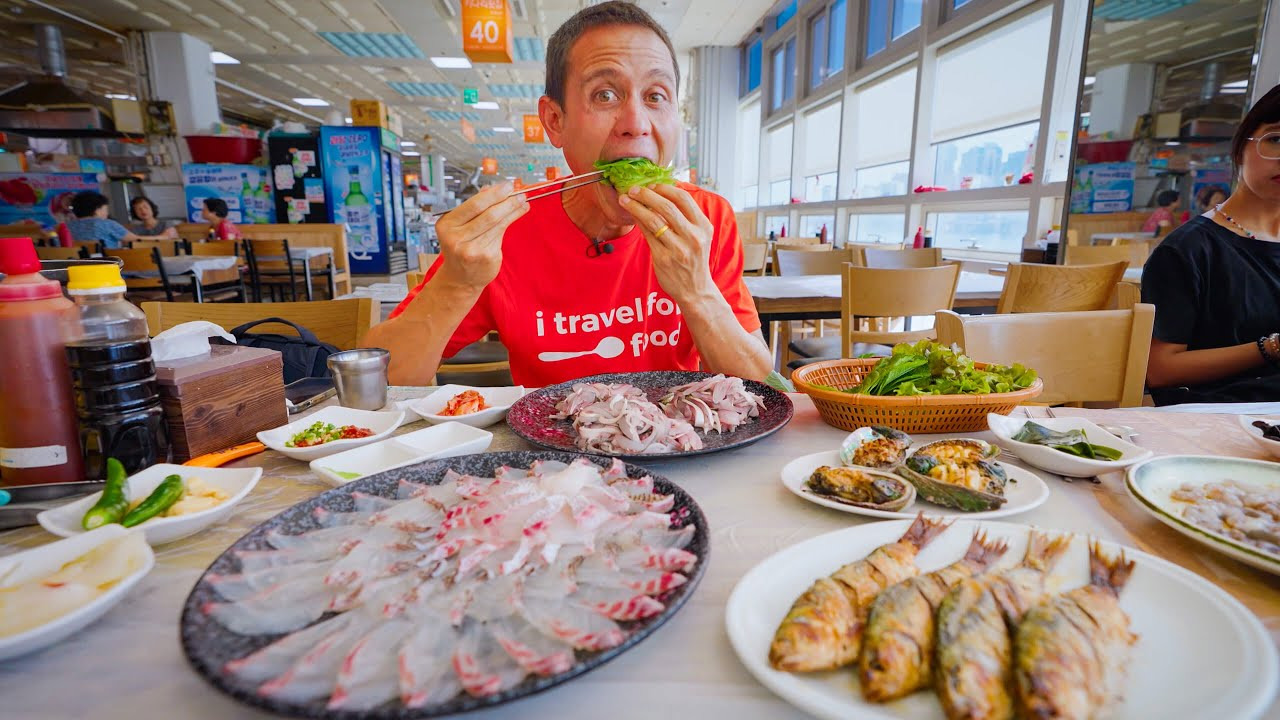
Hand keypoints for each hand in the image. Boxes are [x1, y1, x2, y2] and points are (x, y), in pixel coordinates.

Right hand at [436, 182, 528, 290]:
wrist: (460, 278)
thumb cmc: (460, 246)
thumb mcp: (458, 225)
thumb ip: (473, 208)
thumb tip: (491, 188)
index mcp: (446, 225)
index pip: (473, 205)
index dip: (493, 194)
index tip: (507, 186)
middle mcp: (457, 238)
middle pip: (488, 215)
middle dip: (507, 202)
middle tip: (519, 193)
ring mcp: (472, 250)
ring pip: (498, 224)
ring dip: (513, 210)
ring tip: (522, 202)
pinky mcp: (487, 258)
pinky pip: (501, 235)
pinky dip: (511, 221)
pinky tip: (517, 214)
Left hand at [619, 184, 715, 302]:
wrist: (695, 290)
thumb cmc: (694, 259)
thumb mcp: (699, 236)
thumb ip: (685, 217)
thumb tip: (661, 193)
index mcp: (704, 226)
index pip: (683, 199)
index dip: (664, 188)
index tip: (651, 185)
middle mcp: (693, 236)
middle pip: (667, 207)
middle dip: (646, 194)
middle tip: (634, 189)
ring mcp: (678, 249)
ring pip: (654, 220)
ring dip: (636, 206)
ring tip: (625, 199)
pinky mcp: (664, 259)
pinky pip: (647, 235)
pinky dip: (638, 222)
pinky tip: (631, 215)